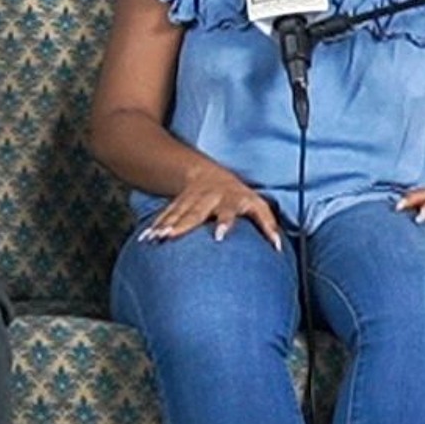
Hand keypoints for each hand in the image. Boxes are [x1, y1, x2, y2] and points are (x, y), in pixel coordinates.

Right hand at [146, 162, 280, 246]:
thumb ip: (268, 225)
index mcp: (229, 200)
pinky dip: (155, 226)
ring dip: (164, 226)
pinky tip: (145, 238)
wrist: (208, 175)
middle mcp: (208, 199)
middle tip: (170, 238)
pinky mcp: (176, 204)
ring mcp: (190, 200)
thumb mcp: (257, 205)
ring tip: (154, 239)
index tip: (219, 238)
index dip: (224, 223)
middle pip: (194, 213)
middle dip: (181, 226)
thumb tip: (278, 248)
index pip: (228, 212)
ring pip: (176, 213)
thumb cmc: (238, 197)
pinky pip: (164, 216)